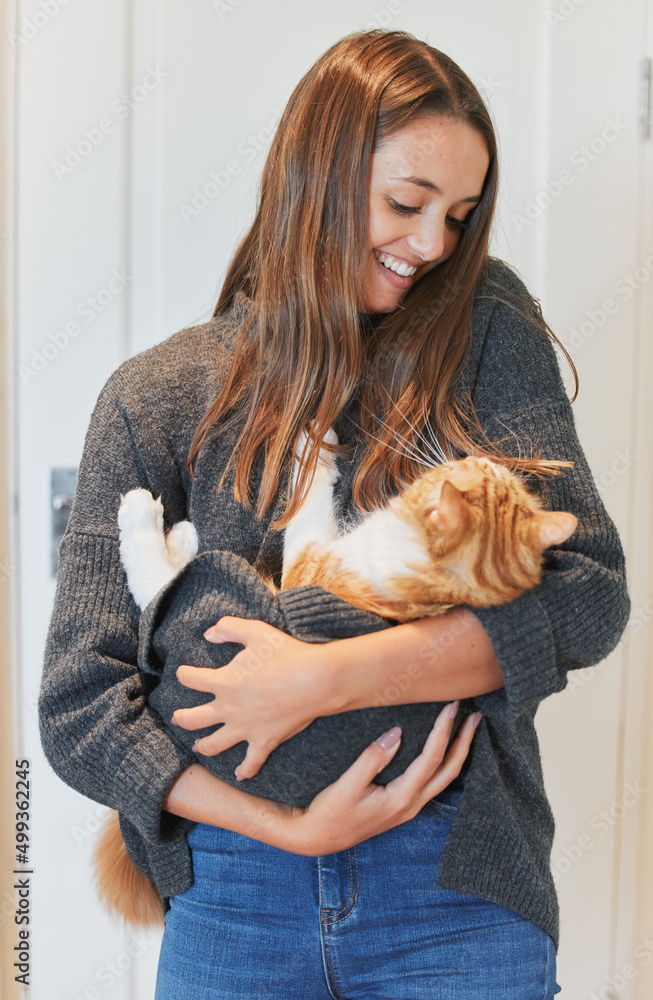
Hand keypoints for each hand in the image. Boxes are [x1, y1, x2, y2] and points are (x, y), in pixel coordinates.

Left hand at [173, 616, 327, 780]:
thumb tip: (208, 633)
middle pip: (193, 719)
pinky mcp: (264, 741)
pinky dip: (244, 770)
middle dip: (182, 718)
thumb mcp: (256, 631)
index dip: (184, 675)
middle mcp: (229, 709)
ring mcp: (245, 729)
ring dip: (203, 745)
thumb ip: (228, 628)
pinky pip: (251, 762)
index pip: (192, 680)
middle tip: (177, 717)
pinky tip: (239, 775)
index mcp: (224, 682)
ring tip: (197, 746)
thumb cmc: (287, 654)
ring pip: (214, 744)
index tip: (182, 673)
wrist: (316, 680)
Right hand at [279, 701, 480, 855]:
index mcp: (401, 798)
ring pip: (444, 779)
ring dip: (458, 753)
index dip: (443, 731)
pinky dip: (445, 763)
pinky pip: (433, 783)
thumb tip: (397, 733)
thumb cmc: (330, 813)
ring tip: (466, 730)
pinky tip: (443, 752)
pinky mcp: (402, 806)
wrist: (318, 839)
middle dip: (464, 742)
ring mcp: (408, 808)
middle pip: (450, 771)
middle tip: (475, 716)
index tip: (450, 707)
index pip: (432, 759)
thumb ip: (372, 758)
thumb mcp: (347, 785)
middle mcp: (411, 805)